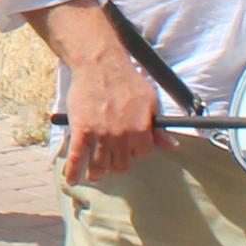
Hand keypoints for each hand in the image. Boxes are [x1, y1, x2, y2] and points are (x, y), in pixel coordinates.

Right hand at [57, 40, 168, 186]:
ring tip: (95, 174)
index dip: (136, 152)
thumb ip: (158, 128)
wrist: (100, 65)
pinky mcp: (81, 131)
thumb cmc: (126, 81)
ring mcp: (100, 134)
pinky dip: (73, 172)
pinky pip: (77, 158)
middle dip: (118, 164)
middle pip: (121, 166)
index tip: (129, 148)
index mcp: (140, 129)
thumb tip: (173, 146)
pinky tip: (72, 180)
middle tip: (112, 159)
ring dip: (98, 173)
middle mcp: (121, 136)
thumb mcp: (150, 102)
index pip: (142, 155)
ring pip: (100, 167)